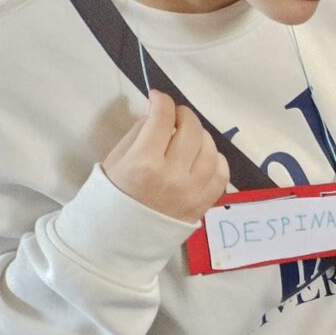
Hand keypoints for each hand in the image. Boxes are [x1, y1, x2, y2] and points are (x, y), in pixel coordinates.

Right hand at [103, 90, 230, 224]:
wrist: (121, 236)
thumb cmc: (114, 194)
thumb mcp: (117, 158)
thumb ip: (139, 133)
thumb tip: (159, 114)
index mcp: (144, 162)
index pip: (163, 119)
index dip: (162, 101)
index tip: (158, 98)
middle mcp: (173, 176)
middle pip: (192, 130)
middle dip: (183, 115)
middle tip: (175, 115)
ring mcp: (193, 191)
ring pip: (210, 149)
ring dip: (201, 136)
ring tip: (188, 136)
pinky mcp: (205, 203)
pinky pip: (221, 173)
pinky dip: (215, 158)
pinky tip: (202, 156)